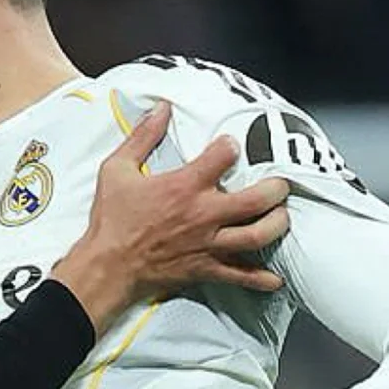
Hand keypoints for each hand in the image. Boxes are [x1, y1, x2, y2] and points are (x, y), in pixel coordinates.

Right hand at [53, 101, 289, 333]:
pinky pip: (242, 275)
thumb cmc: (111, 219)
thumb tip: (160, 109)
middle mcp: (203, 214)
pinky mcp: (206, 268)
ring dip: (277, 224)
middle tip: (280, 183)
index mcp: (183, 187)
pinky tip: (275, 277)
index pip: (222, 157)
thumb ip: (141, 137)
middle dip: (276, 189)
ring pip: (258, 235)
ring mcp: (208, 243)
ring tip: (281, 215)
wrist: (107, 264)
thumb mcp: (116, 169)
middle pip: (256, 200)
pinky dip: (262, 278)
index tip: (231, 145)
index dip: (230, 146)